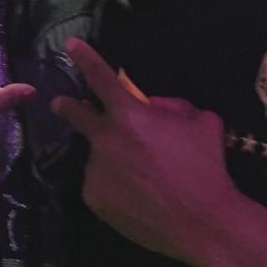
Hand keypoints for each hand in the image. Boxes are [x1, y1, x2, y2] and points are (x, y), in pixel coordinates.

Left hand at [51, 39, 235, 262]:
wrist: (202, 222)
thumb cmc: (204, 166)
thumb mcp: (201, 121)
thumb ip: (173, 107)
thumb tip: (154, 108)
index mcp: (128, 114)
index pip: (100, 77)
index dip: (84, 58)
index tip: (70, 45)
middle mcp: (105, 138)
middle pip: (75, 114)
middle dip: (66, 106)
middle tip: (61, 104)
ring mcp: (96, 170)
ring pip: (98, 156)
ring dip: (111, 157)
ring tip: (141, 177)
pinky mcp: (95, 199)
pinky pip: (101, 184)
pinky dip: (114, 185)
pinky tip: (137, 196)